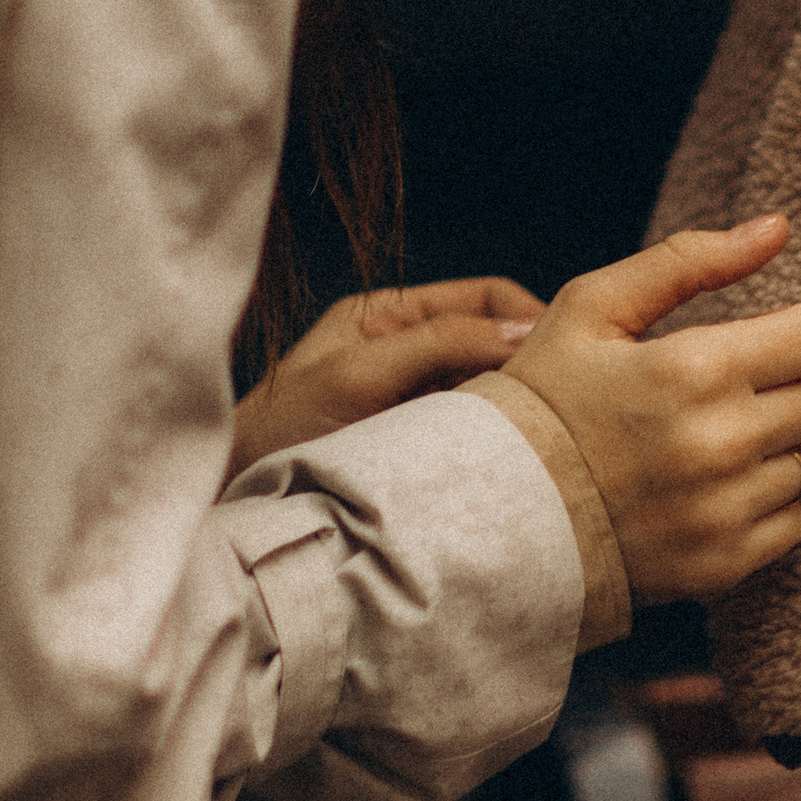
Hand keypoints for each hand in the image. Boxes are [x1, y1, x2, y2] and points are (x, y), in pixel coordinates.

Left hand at [230, 275, 541, 470]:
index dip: (529, 319)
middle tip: (566, 401)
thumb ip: (438, 345)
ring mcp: (412, 403)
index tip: (565, 351)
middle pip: (493, 346)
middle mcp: (407, 353)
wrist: (234, 502)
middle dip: (529, 368)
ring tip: (539, 437)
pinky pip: (468, 438)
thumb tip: (524, 335)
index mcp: (391, 315)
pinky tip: (505, 465)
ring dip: (511, 412)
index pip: (486, 298)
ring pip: (486, 394)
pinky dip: (490, 447)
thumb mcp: (359, 375)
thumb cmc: (278, 430)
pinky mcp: (414, 451)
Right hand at [502, 214, 800, 602]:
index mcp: (695, 368)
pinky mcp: (725, 564)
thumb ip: (690, 260)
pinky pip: (793, 523)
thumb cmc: (548, 396)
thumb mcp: (595, 307)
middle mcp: (721, 443)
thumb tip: (778, 228)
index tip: (765, 338)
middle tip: (743, 387)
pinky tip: (709, 490)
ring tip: (712, 442)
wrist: (497, 512)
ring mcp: (725, 511)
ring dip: (778, 447)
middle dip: (800, 383)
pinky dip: (764, 504)